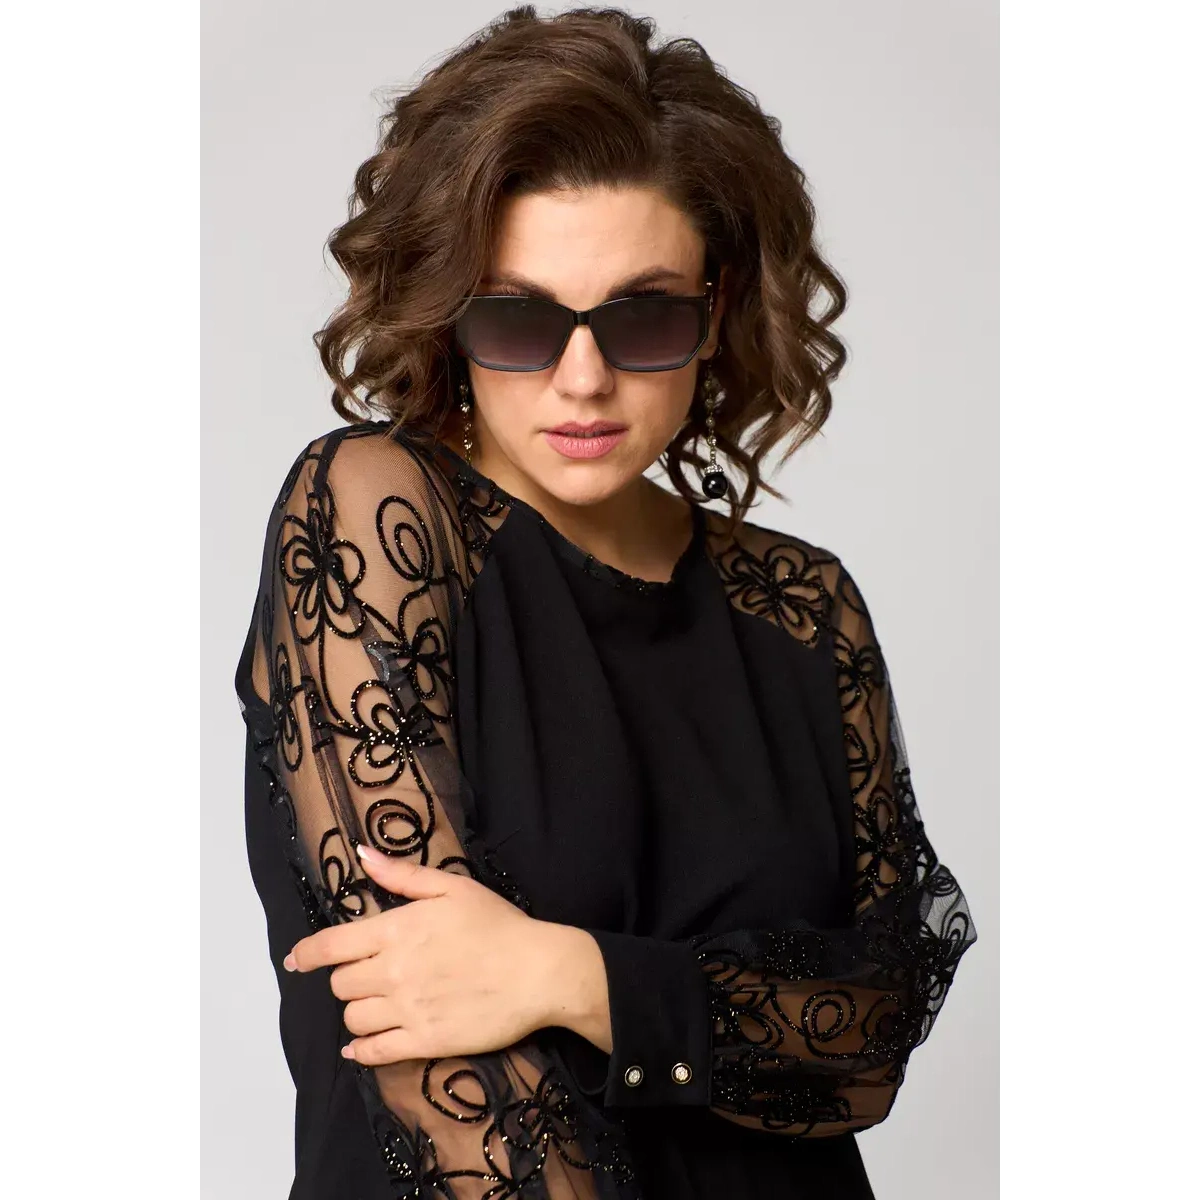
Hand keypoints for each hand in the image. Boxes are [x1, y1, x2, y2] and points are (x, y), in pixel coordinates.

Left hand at [283, 844, 576, 1065]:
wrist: (539, 971)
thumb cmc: (499, 925)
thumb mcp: (453, 887)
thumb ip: (403, 875)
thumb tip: (362, 855)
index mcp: (397, 930)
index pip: (332, 946)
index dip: (308, 953)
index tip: (298, 959)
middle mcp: (393, 972)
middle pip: (341, 984)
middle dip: (347, 977)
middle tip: (368, 973)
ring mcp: (407, 1010)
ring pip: (353, 1018)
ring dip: (357, 1011)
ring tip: (376, 1003)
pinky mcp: (424, 1041)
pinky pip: (375, 1053)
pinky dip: (361, 1051)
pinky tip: (361, 1046)